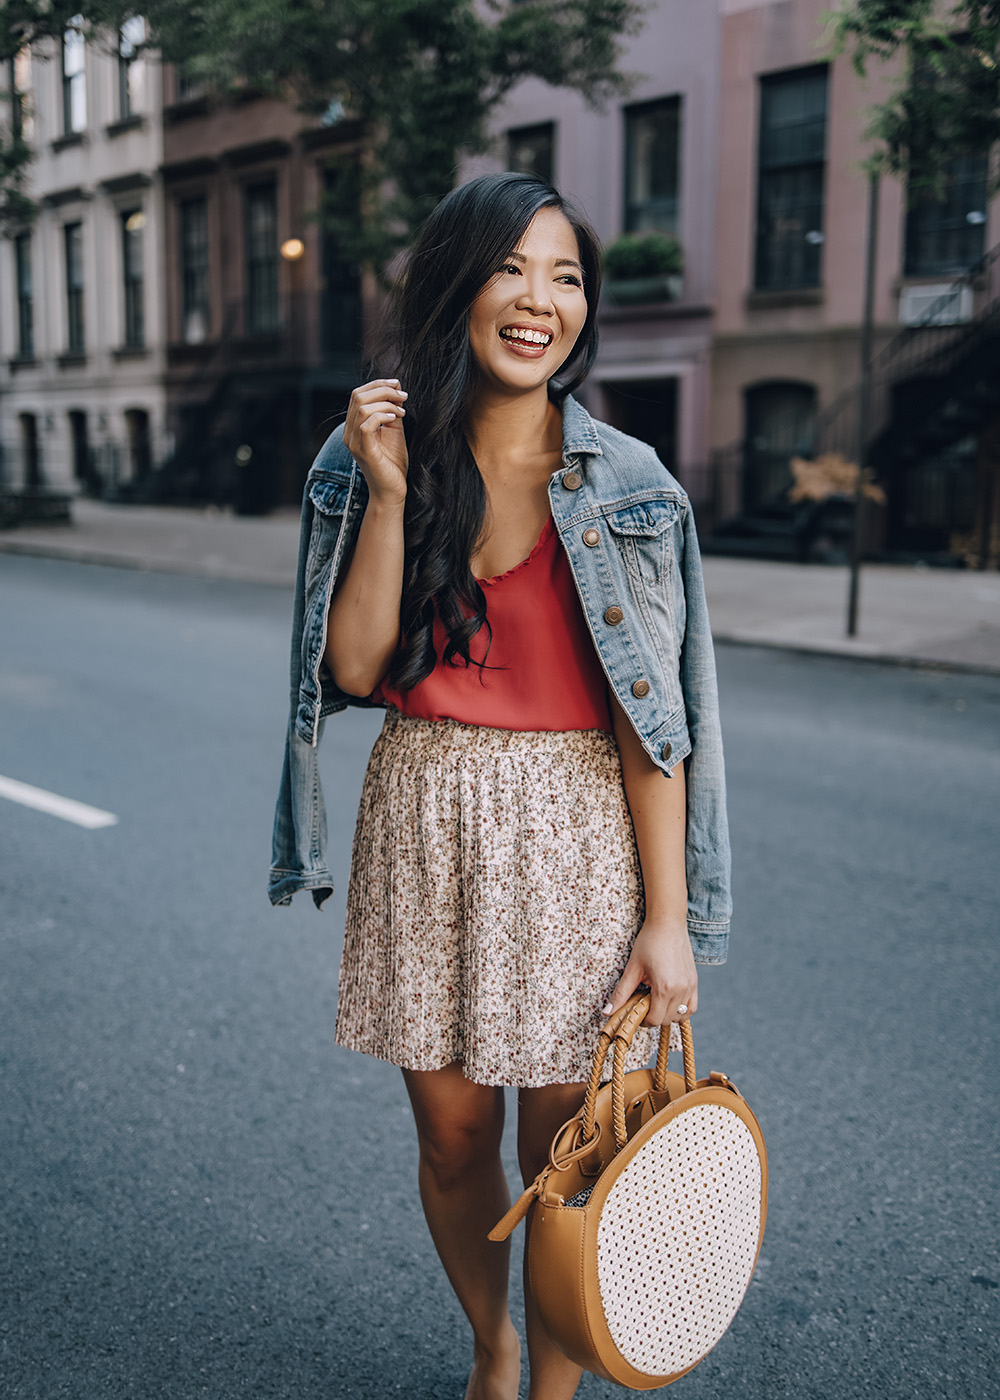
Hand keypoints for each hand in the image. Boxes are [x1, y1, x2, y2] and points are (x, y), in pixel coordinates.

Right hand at [344, 379, 408, 504]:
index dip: (377, 384)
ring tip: (402, 410)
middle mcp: (348, 432)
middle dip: (382, 389)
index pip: (357, 394)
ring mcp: (353, 441)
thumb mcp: (393, 430)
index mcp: (353, 425)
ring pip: (362, 407)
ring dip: (385, 402)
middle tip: (403, 396)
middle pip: (357, 396)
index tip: (398, 385)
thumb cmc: (392, 462)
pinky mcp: (362, 450)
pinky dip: (383, 415)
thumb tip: (397, 386)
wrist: (392, 490)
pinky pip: (366, 424)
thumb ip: (392, 409)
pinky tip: (396, 418)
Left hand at [603, 918, 697, 1026]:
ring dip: (667, 1015)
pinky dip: (681, 1010)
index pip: (654, 1019)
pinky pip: (692, 1007)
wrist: (668, 924)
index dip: (642, 1021)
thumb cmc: (649, 943)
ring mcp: (690, 986)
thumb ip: (621, 993)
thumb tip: (607, 1012)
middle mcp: (680, 990)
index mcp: (664, 988)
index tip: (635, 1012)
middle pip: (666, 1020)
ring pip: (680, 1016)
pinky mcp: (694, 982)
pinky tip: (670, 1002)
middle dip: (653, 1017)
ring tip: (656, 1001)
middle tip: (643, 1005)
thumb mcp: (633, 969)